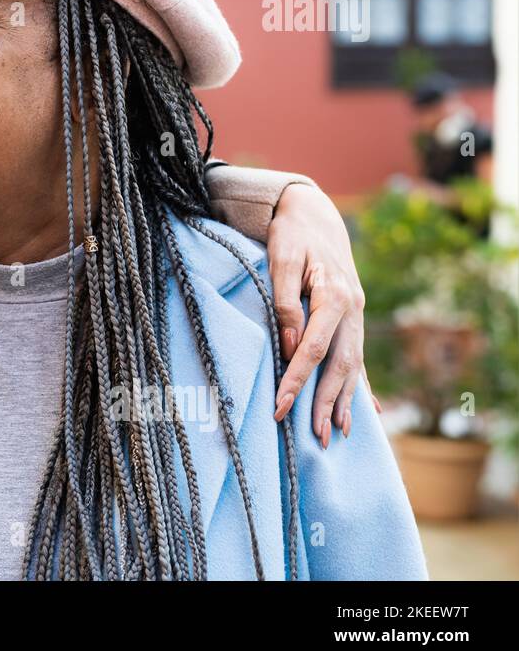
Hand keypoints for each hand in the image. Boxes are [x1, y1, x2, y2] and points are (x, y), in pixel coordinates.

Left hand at [264, 183, 381, 447]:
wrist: (313, 212)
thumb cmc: (292, 234)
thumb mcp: (281, 259)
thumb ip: (286, 303)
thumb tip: (291, 347)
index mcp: (334, 296)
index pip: (313, 350)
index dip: (297, 381)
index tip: (281, 408)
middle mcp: (352, 309)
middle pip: (340, 365)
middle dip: (327, 403)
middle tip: (318, 437)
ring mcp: (356, 314)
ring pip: (353, 364)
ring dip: (345, 400)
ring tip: (339, 433)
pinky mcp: (352, 317)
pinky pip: (356, 355)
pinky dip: (359, 384)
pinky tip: (368, 409)